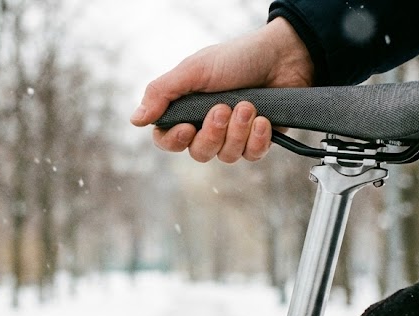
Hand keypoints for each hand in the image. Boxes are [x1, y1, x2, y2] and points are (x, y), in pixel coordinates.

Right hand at [130, 17, 313, 162]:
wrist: (283, 55)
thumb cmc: (237, 58)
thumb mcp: (194, 70)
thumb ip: (162, 93)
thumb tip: (135, 120)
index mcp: (187, 108)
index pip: (167, 139)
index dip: (174, 140)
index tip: (186, 128)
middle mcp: (207, 125)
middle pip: (198, 153)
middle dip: (213, 133)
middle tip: (224, 108)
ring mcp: (233, 135)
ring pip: (226, 156)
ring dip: (237, 132)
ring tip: (248, 106)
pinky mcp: (258, 140)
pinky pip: (252, 156)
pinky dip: (257, 139)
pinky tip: (263, 120)